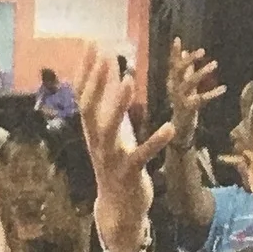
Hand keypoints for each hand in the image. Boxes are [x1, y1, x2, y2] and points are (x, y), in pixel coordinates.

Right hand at [78, 47, 175, 251]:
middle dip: (96, 82)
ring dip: (118, 105)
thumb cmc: (116, 163)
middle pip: (89, 108)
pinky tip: (169, 126)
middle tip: (106, 55)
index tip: (92, 43)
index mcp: (92, 130)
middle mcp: (96, 142)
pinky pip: (141, 155)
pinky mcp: (129, 173)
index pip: (83, 95)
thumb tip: (111, 69)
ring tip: (129, 80)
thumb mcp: (112, 131)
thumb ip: (109, 102)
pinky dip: (155, 141)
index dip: (87, 70)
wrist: (117, 208)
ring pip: (109, 130)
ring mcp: (110, 158)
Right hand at [164, 37, 222, 139]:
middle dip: (189, 60)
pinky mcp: (188, 108)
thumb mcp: (183, 85)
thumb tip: (185, 52)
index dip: (174, 52)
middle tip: (202, 51)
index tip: (177, 39)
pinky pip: (201, 99)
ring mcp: (179, 99)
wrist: (178, 130)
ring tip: (215, 64)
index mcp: (172, 82)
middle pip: (178, 71)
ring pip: (189, 82)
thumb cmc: (183, 105)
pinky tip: (223, 88)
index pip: (172, 65)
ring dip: (201, 72)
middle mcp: (173, 89)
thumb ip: (185, 70)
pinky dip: (212, 93)